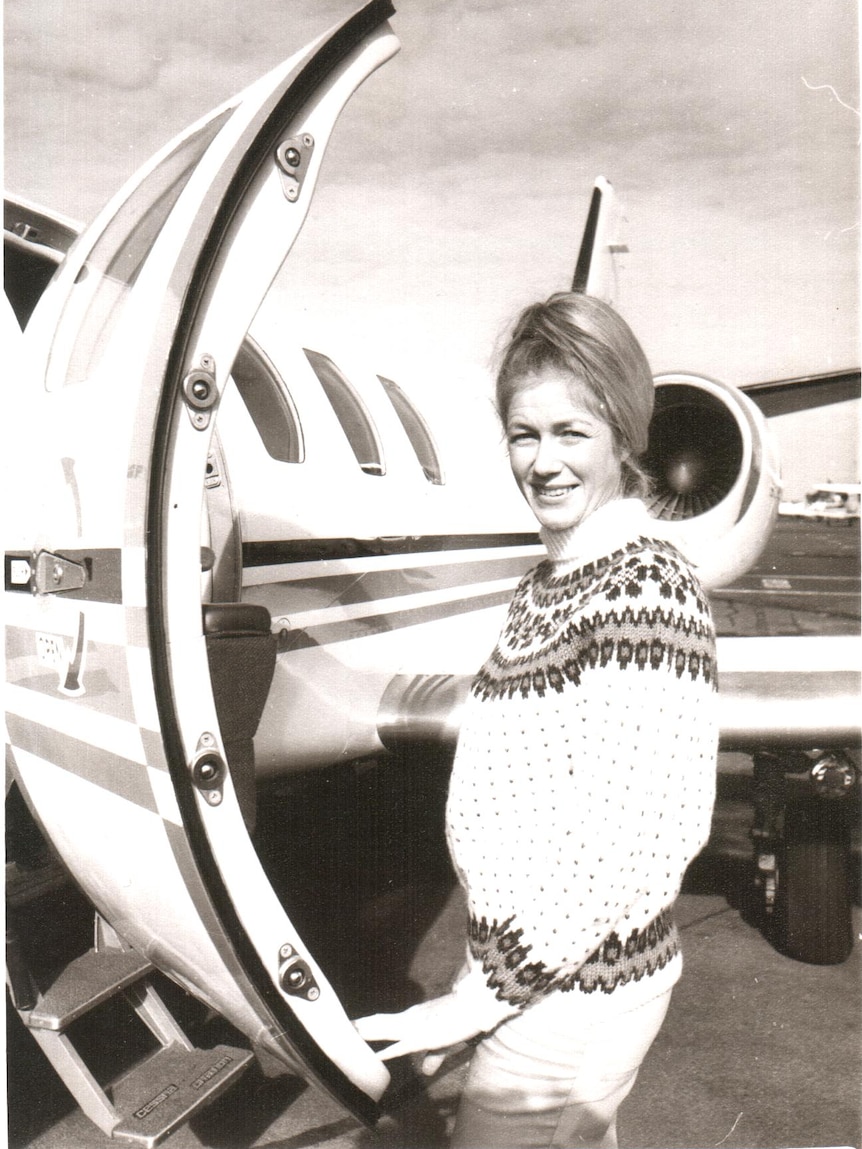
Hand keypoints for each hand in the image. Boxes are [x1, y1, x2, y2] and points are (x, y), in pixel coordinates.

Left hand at [354, 993, 485, 1073]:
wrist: (476, 1004)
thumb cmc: (463, 1018)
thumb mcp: (446, 1040)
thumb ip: (435, 1056)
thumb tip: (427, 1071)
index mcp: (413, 1017)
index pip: (385, 1020)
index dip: (368, 1023)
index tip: (352, 1026)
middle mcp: (410, 1019)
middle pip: (378, 1023)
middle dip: (359, 1028)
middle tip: (337, 1029)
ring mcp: (414, 1026)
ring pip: (383, 1030)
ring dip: (365, 1033)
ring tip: (346, 1035)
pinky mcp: (423, 1037)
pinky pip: (400, 1047)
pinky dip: (385, 1053)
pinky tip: (373, 1058)